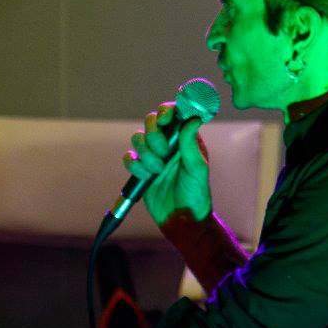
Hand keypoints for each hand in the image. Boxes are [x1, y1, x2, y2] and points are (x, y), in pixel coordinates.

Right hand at [124, 102, 210, 224]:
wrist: (180, 217)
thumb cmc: (196, 193)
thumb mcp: (197, 168)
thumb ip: (191, 144)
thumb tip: (193, 118)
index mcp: (186, 139)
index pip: (174, 114)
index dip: (166, 111)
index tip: (164, 118)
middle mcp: (169, 143)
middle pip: (152, 122)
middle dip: (154, 135)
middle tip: (163, 152)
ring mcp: (154, 155)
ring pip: (138, 138)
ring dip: (146, 153)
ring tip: (158, 170)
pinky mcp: (141, 169)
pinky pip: (129, 157)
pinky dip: (135, 165)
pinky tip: (146, 176)